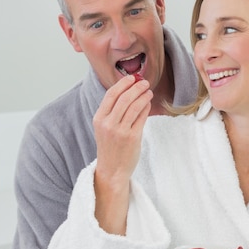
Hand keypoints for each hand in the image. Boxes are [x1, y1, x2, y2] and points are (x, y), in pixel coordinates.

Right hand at [92, 74, 152, 233]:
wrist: (112, 170)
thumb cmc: (110, 147)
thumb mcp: (105, 127)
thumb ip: (113, 111)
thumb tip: (129, 91)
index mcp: (99, 119)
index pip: (110, 95)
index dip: (122, 84)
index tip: (132, 78)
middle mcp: (108, 124)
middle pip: (124, 98)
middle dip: (136, 87)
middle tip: (144, 82)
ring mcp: (120, 131)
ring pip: (134, 106)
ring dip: (143, 96)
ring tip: (149, 91)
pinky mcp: (132, 138)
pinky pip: (141, 118)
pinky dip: (146, 108)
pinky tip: (149, 103)